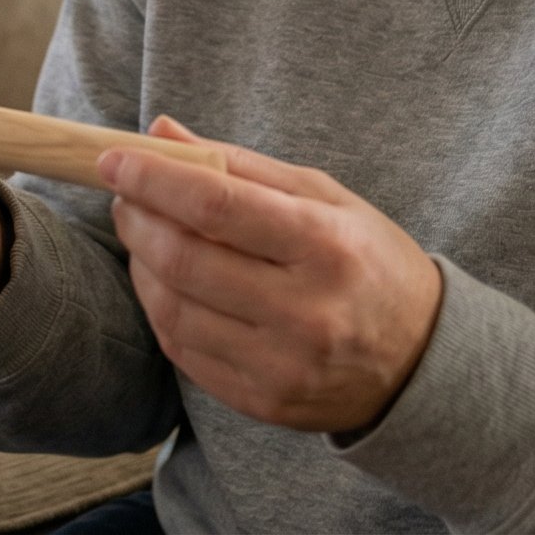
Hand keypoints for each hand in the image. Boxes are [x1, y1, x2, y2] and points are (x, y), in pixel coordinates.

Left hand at [102, 118, 442, 436]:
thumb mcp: (324, 197)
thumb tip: (161, 132)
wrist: (421, 362)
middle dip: (138, 219)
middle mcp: (304, 310)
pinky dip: (161, 309)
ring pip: (173, 309)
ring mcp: (281, 364)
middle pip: (185, 259)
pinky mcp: (262, 401)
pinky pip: (184, 351)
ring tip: (144, 236)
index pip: (216, 205)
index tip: (113, 160)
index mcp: (325, 245)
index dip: (154, 180)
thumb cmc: (368, 262)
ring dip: (141, 265)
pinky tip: (165, 283)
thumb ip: (240, 163)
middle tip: (125, 195)